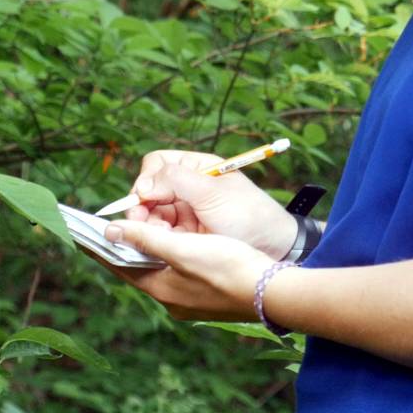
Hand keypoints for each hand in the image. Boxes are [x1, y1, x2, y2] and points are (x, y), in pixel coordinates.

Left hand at [94, 221, 276, 321]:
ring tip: (140, 225)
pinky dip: (172, 253)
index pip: (120, 266)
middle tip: (111, 223)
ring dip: (151, 246)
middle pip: (140, 266)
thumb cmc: (229, 268)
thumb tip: (110, 232)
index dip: (101, 248)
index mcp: (161, 290)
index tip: (80, 235)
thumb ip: (146, 239)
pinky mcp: (208, 296)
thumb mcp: (183, 249)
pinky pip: (180, 270)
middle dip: (127, 244)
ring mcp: (191, 300)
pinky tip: (175, 239)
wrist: (273, 292)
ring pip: (161, 268)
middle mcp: (172, 299)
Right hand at [124, 150, 297, 259]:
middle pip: (149, 189)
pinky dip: (155, 238)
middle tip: (137, 220)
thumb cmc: (249, 215)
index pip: (157, 164)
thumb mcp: (212, 193)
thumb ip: (175, 181)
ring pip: (151, 213)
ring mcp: (186, 211)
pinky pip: (160, 232)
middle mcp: (188, 187)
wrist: (274, 249)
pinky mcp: (186, 234)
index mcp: (197, 168)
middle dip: (141, 204)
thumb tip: (142, 185)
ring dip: (147, 224)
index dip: (146, 179)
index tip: (143, 197)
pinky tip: (159, 245)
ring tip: (153, 236)